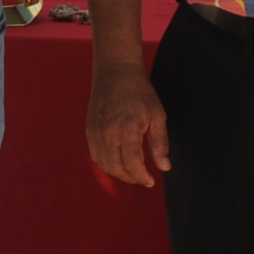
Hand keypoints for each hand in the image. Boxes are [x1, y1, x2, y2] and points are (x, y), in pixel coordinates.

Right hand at [86, 62, 169, 186]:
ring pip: (104, 164)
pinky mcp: (89, 130)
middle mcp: (108, 133)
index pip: (133, 165)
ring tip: (133, 172)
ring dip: (118, 173)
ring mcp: (95, 132)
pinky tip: (119, 161)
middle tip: (143, 178)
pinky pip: (96, 155)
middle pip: (117, 169)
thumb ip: (160, 144)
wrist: (116, 72)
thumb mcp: (157, 116)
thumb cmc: (140, 92)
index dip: (142, 177)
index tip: (151, 181)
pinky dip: (107, 164)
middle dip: (131, 178)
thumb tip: (165, 168)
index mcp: (127, 129)